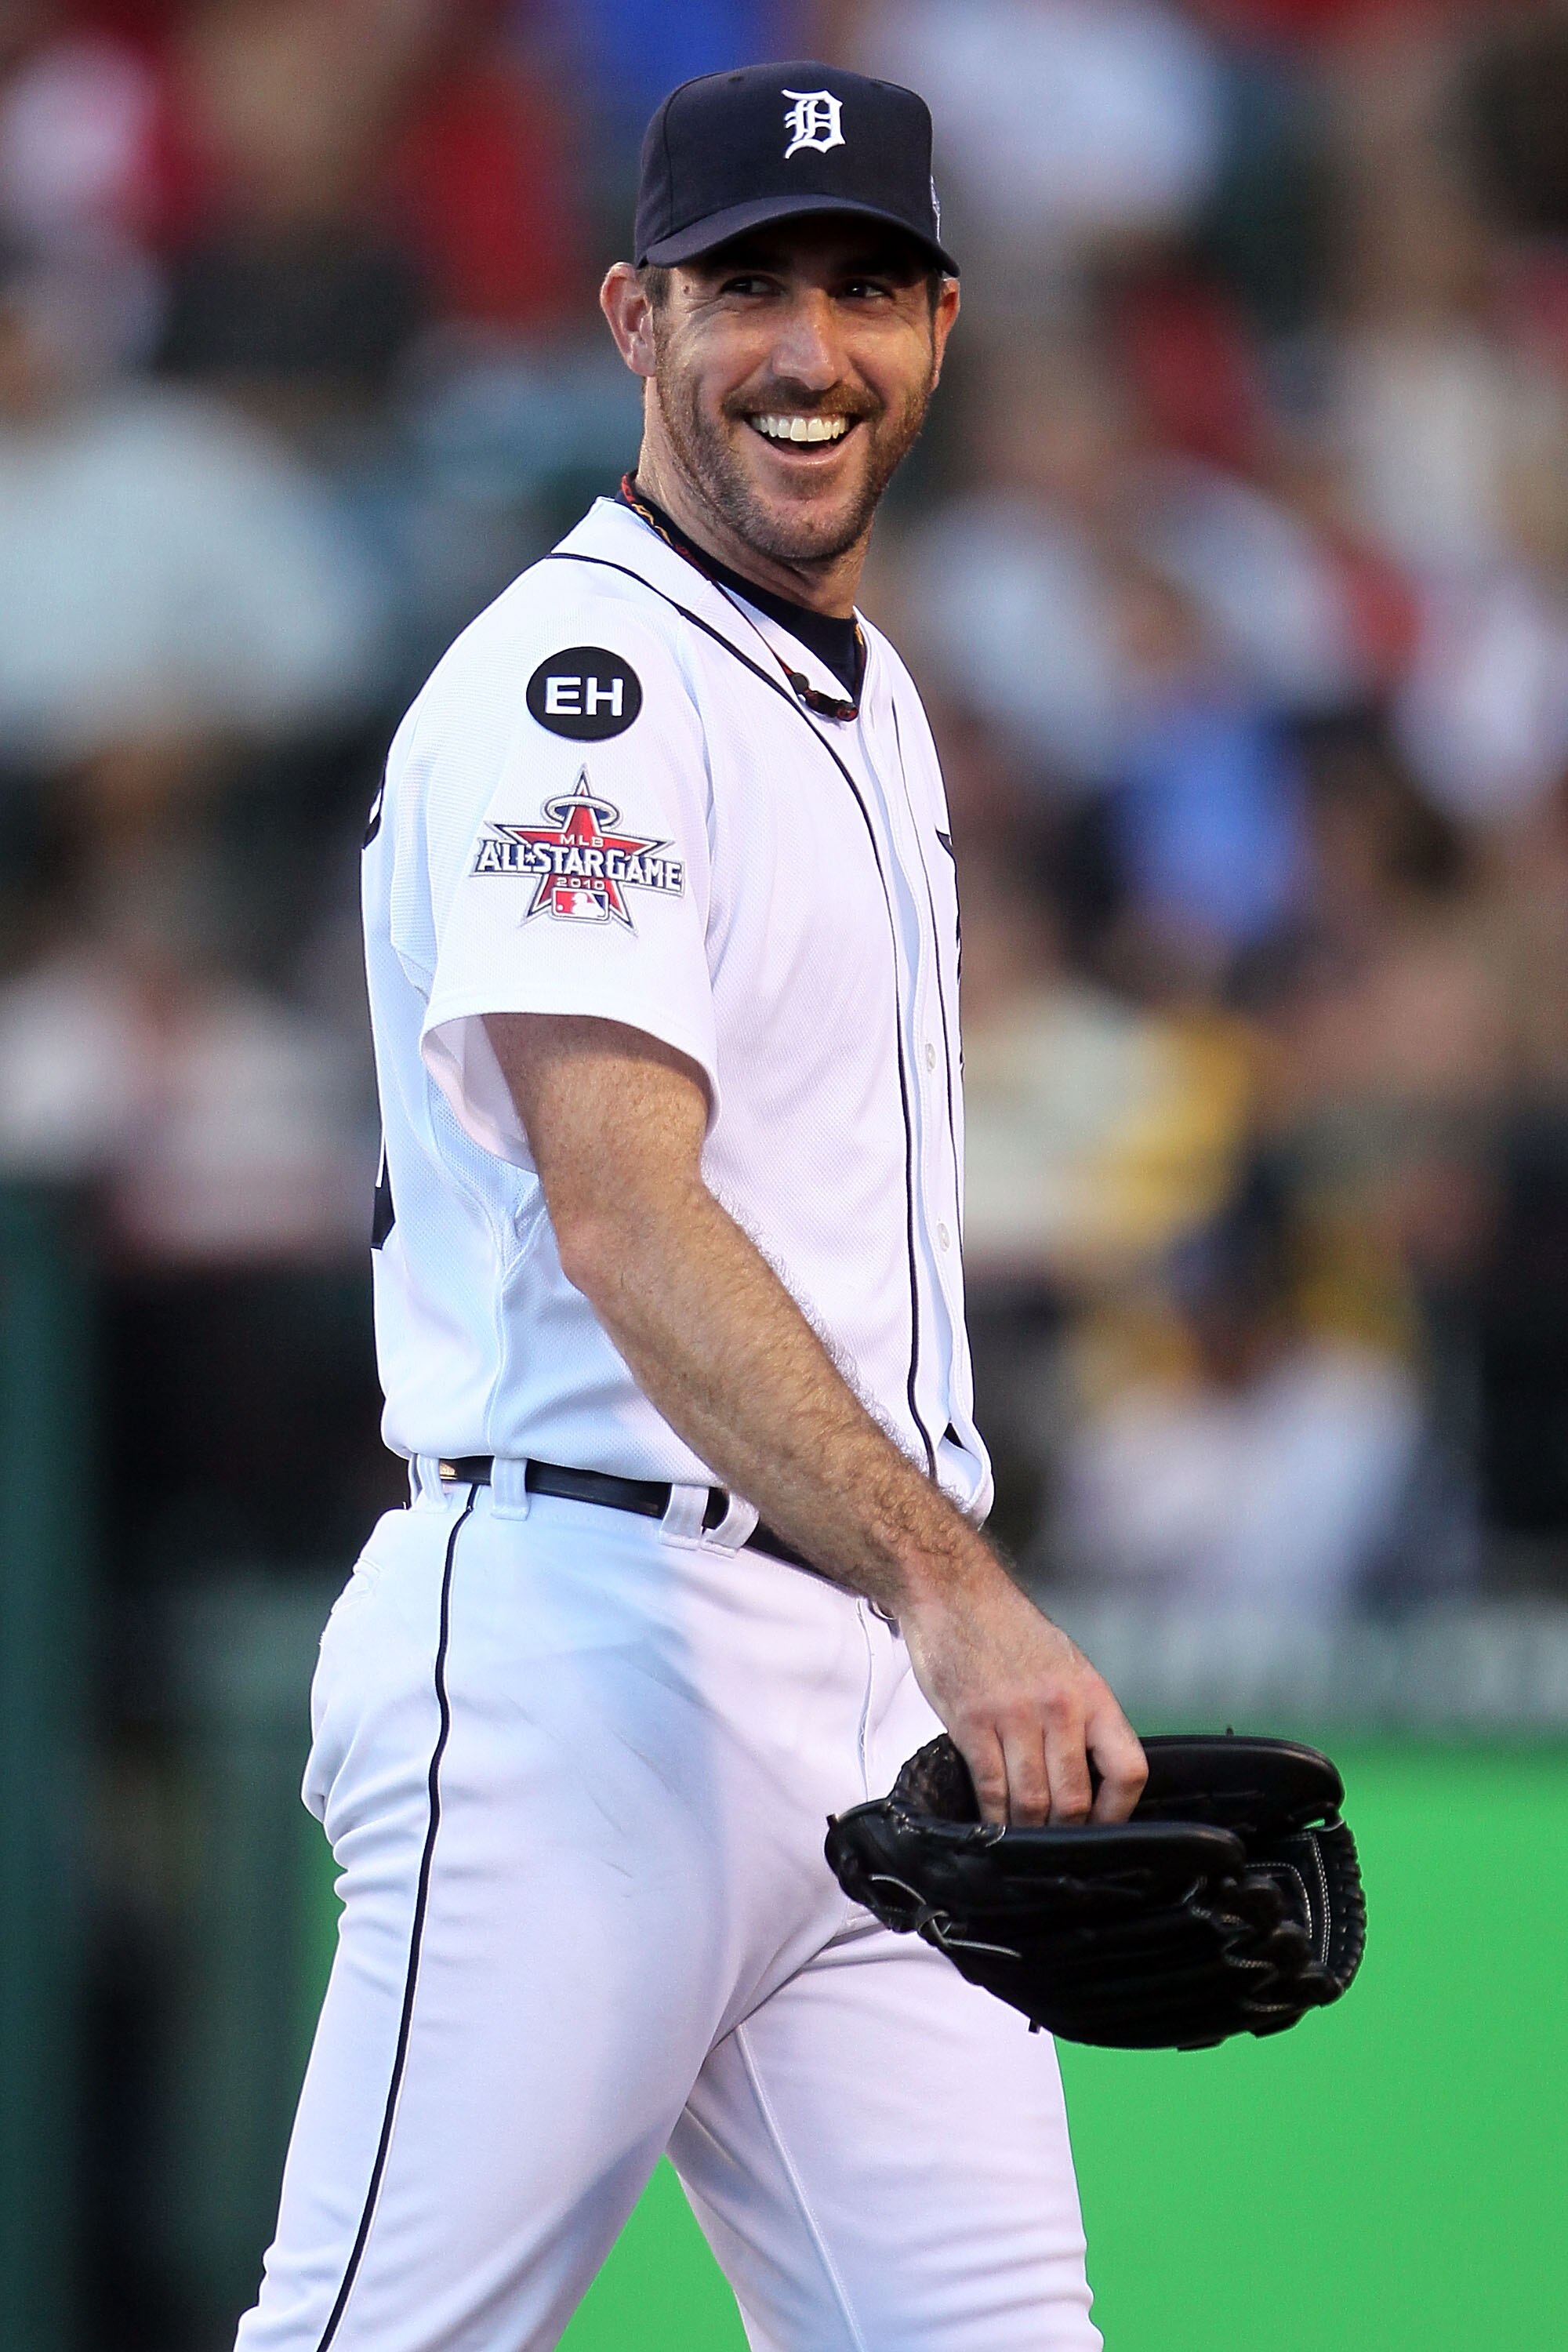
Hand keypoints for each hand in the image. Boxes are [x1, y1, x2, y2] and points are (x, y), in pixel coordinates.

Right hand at [899, 1555, 1146, 1827]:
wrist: (953, 1591)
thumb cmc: (1007, 1628)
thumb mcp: (1065, 1664)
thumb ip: (1080, 1715)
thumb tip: (1087, 1773)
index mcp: (1091, 1693)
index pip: (1127, 1768)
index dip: (1118, 1812)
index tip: (1103, 1829)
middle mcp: (1059, 1707)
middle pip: (1074, 1798)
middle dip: (1065, 1833)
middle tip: (1055, 1845)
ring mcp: (1015, 1716)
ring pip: (1032, 1801)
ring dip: (1028, 1832)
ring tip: (1024, 1841)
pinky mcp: (972, 1722)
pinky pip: (991, 1788)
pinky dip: (993, 1817)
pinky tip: (993, 1824)